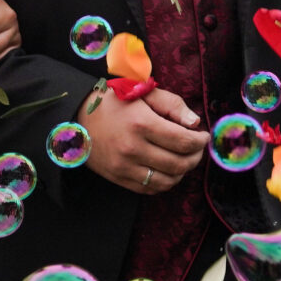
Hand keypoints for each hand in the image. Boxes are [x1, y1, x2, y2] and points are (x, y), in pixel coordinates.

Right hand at [81, 87, 207, 193]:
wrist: (77, 117)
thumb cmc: (114, 101)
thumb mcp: (143, 92)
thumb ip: (172, 105)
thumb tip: (195, 123)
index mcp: (141, 124)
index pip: (183, 142)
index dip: (200, 141)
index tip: (203, 136)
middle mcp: (133, 148)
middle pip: (179, 164)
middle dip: (195, 157)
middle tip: (197, 149)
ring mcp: (124, 167)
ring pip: (167, 181)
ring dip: (182, 172)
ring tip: (184, 159)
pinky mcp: (118, 178)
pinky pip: (150, 189)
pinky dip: (164, 182)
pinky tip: (167, 170)